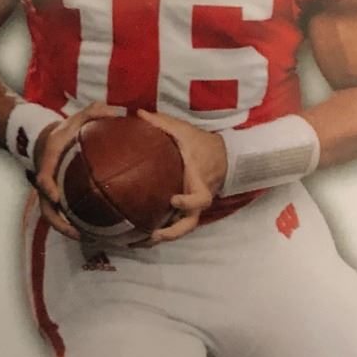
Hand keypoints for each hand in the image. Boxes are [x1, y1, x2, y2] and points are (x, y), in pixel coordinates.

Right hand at [32, 102, 123, 239]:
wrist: (45, 140)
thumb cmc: (65, 130)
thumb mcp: (77, 117)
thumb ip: (95, 112)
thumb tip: (120, 112)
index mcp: (48, 161)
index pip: (42, 176)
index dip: (47, 186)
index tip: (54, 196)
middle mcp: (46, 182)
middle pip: (46, 208)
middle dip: (59, 222)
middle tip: (77, 232)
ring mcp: (49, 194)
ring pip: (53, 217)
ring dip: (67, 230)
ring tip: (88, 239)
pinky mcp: (56, 200)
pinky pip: (63, 216)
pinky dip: (75, 225)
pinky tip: (96, 232)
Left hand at [136, 109, 227, 244]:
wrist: (219, 152)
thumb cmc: (199, 141)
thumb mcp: (182, 130)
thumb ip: (160, 122)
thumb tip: (137, 113)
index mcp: (198, 180)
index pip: (200, 197)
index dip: (189, 201)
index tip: (172, 199)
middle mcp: (197, 197)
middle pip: (190, 223)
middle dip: (173, 232)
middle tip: (154, 235)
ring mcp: (192, 205)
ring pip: (182, 227)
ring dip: (163, 236)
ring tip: (139, 242)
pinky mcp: (185, 207)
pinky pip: (175, 222)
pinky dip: (161, 230)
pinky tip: (139, 236)